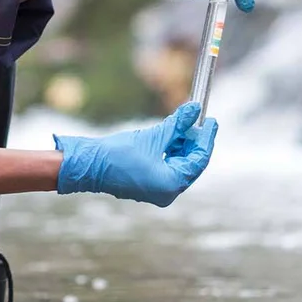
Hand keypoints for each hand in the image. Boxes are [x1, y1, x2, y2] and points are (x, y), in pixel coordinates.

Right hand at [54, 102, 218, 206]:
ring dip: (182, 145)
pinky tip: (170, 136)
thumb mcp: (153, 136)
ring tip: (182, 124)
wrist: (90, 165)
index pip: (199, 160)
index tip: (210, 120)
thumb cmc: (119, 153)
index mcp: (171, 184)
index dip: (207, 138)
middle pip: (191, 164)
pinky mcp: (149, 187)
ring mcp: (158, 192)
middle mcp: (168, 193)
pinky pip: (167, 169)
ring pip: (179, 165)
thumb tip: (195, 109)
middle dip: (194, 141)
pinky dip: (171, 153)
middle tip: (197, 120)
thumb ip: (177, 124)